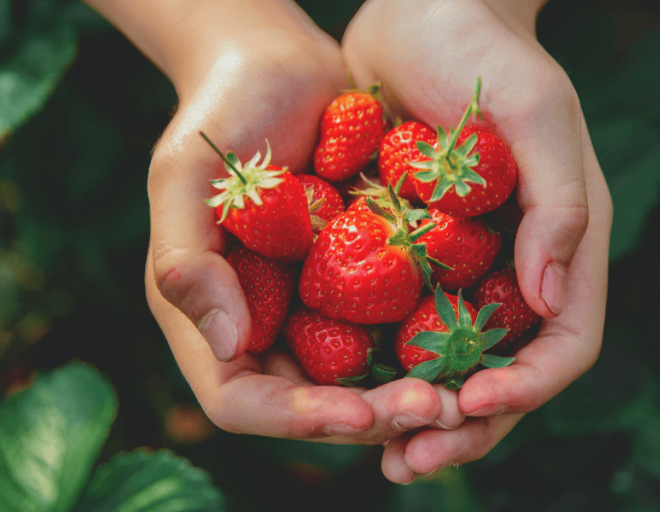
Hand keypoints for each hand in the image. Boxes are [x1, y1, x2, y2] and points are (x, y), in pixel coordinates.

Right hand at [110, 0, 454, 443]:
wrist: (280, 64)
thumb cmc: (221, 111)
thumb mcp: (187, 177)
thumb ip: (187, 260)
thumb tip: (224, 346)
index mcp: (210, 316)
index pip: (242, 400)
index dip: (298, 418)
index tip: (360, 413)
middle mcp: (261, 326)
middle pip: (312, 405)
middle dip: (372, 415)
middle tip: (437, 406)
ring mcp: (311, 307)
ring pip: (360, 379)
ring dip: (408, 393)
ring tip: (463, 390)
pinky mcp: (358, 282)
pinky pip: (392, 329)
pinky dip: (426, 346)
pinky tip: (473, 344)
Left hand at [342, 0, 612, 480]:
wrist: (419, 9)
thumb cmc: (485, 52)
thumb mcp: (537, 114)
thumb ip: (560, 205)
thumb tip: (552, 303)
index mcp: (564, 244)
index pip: (564, 344)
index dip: (526, 387)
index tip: (469, 401)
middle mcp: (518, 269)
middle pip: (506, 374)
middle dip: (466, 425)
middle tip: (411, 461)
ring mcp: (465, 268)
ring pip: (452, 366)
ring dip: (421, 416)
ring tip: (380, 454)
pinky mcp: (412, 257)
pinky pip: (400, 328)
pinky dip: (380, 368)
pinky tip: (341, 392)